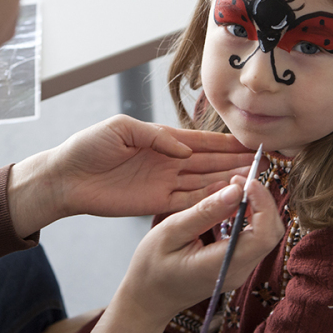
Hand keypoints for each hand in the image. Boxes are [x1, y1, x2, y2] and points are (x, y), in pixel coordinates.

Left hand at [8, 115, 254, 236]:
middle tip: (265, 162)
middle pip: (211, 161)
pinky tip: (230, 198)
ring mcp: (165, 182)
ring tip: (255, 180)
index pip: (202, 140)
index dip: (227, 141)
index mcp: (162, 138)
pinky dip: (210, 200)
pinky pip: (189, 202)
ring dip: (229, 181)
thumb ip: (154, 136)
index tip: (253, 142)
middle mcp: (169, 160)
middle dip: (237, 161)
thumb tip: (184, 149)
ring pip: (205, 182)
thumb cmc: (88, 146)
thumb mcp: (120, 128)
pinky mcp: (157, 203)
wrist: (66, 178)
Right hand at [77, 177, 281, 332]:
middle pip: (272, 233)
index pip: (264, 235)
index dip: (263, 203)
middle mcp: (238, 270)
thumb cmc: (151, 268)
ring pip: (266, 235)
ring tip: (233, 188)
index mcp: (222, 264)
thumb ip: (205, 212)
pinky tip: (230, 205)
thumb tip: (235, 190)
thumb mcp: (171, 232)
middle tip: (238, 180)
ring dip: (257, 207)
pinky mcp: (236, 265)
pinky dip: (250, 217)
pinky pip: (254, 239)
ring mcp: (239, 270)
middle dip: (262, 201)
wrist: (148, 300)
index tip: (246, 181)